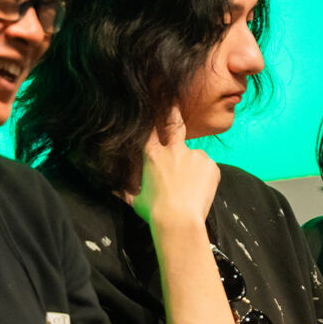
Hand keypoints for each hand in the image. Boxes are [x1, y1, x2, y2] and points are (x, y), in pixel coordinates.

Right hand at [127, 110, 220, 235]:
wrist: (179, 221)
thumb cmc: (155, 213)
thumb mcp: (136, 201)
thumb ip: (126, 192)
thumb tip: (112, 191)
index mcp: (153, 156)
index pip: (151, 131)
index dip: (152, 120)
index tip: (155, 108)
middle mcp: (174, 150)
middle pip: (174, 124)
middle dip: (173, 111)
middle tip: (175, 102)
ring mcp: (194, 155)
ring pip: (194, 156)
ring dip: (193, 166)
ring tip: (191, 188)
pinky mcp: (210, 164)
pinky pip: (208, 168)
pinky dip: (206, 177)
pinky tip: (200, 190)